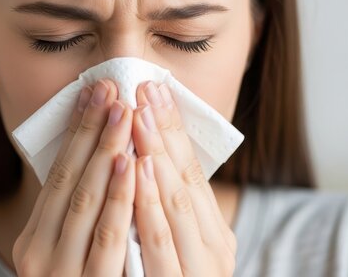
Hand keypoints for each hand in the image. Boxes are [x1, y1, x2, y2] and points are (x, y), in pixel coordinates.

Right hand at [12, 79, 135, 275]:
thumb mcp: (68, 247)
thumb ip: (79, 210)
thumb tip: (100, 153)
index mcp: (34, 239)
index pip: (58, 174)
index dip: (78, 131)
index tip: (94, 91)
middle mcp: (39, 256)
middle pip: (72, 181)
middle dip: (94, 132)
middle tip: (112, 89)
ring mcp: (62, 275)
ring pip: (88, 203)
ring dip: (107, 154)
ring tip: (123, 112)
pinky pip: (109, 238)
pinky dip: (122, 198)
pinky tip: (134, 163)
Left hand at [131, 81, 236, 275]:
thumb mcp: (182, 242)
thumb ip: (171, 207)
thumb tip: (148, 154)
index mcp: (214, 236)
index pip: (192, 173)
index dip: (174, 131)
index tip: (157, 91)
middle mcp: (211, 252)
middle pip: (183, 181)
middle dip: (162, 133)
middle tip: (145, 89)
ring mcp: (190, 271)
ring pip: (170, 205)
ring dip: (151, 156)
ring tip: (136, 113)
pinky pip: (149, 242)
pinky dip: (142, 203)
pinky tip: (132, 168)